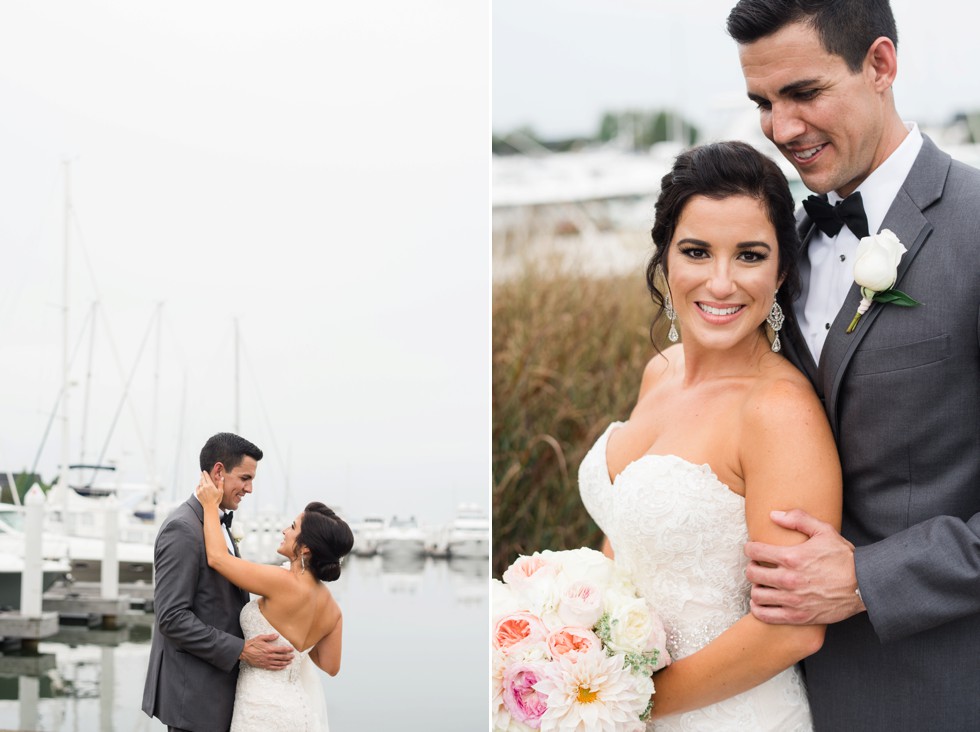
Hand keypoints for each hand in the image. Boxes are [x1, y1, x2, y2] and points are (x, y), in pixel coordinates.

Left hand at [196, 471, 221, 507]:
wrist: (210, 506)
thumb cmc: (216, 500)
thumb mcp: (220, 491)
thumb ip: (220, 484)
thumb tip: (221, 478)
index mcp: (210, 485)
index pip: (207, 477)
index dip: (205, 473)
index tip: (204, 471)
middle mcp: (204, 487)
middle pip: (202, 479)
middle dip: (202, 475)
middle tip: (201, 473)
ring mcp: (200, 490)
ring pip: (200, 483)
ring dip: (200, 480)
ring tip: (201, 479)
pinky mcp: (198, 494)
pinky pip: (197, 488)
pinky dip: (198, 486)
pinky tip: (199, 486)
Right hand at [240, 632, 293, 669]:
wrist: (244, 652)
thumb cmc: (252, 644)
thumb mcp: (261, 638)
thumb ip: (270, 637)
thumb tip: (277, 635)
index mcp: (270, 649)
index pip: (282, 650)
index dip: (288, 649)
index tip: (292, 649)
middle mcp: (269, 656)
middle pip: (282, 657)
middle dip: (289, 657)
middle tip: (293, 656)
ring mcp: (267, 662)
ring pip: (279, 663)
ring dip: (285, 662)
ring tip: (290, 662)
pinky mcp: (264, 666)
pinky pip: (273, 668)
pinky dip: (279, 668)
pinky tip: (283, 667)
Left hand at [744, 509, 865, 624]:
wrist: (865, 586)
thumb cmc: (844, 557)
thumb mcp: (824, 531)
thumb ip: (798, 519)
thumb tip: (773, 515)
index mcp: (792, 557)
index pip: (755, 551)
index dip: (750, 548)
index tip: (754, 549)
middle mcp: (789, 579)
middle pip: (752, 573)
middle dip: (752, 567)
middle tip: (758, 566)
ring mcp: (793, 600)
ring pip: (757, 595)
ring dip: (755, 588)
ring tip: (762, 584)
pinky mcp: (798, 616)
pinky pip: (766, 616)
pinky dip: (758, 609)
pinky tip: (761, 602)